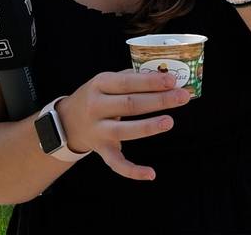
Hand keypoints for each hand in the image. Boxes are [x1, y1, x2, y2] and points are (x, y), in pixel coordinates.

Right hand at [55, 69, 189, 180]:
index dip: (150, 82)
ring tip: (170, 121)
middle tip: (182, 97)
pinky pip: (116, 163)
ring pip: (124, 131)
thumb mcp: (106, 81)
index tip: (173, 80)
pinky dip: (133, 170)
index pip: (127, 82)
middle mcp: (96, 106)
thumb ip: (131, 78)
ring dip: (148, 127)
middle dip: (158, 100)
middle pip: (130, 104)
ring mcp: (98, 130)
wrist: (67, 120)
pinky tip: (151, 173)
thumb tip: (162, 77)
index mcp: (99, 84)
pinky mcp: (101, 150)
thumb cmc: (97, 96)